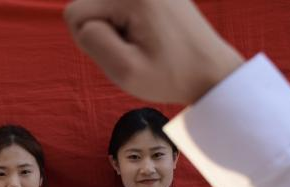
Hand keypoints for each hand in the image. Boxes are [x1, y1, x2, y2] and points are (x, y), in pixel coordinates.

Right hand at [64, 0, 243, 103]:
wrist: (214, 72)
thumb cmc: (171, 76)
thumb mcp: (125, 70)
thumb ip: (92, 40)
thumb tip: (82, 20)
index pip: (75, 12)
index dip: (90, 41)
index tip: (120, 53)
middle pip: (90, 6)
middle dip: (104, 32)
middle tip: (135, 50)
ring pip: (105, 7)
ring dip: (116, 29)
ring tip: (144, 44)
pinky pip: (122, 7)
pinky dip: (129, 24)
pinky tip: (151, 37)